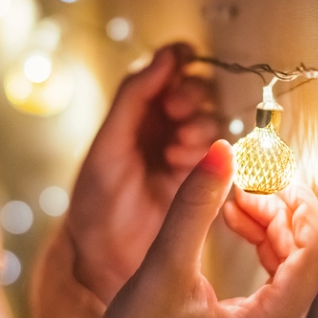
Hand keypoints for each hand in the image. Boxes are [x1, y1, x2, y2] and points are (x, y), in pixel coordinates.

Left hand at [65, 44, 218, 303]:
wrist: (107, 262)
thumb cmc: (98, 205)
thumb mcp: (109, 145)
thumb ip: (134, 97)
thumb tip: (165, 56)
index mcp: (133, 114)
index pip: (163, 72)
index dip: (176, 60)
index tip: (183, 57)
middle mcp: (160, 129)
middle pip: (193, 91)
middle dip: (189, 95)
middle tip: (176, 111)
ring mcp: (183, 153)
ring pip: (208, 119)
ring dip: (197, 125)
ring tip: (176, 147)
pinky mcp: (203, 178)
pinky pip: (219, 150)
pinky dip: (207, 149)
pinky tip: (184, 161)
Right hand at [73, 141, 317, 317]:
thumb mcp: (163, 266)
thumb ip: (195, 205)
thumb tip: (223, 151)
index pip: (315, 255)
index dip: (302, 206)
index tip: (278, 173)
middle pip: (308, 259)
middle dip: (283, 212)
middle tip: (249, 179)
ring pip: (294, 268)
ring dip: (272, 227)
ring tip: (237, 197)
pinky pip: (277, 283)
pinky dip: (263, 247)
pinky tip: (235, 221)